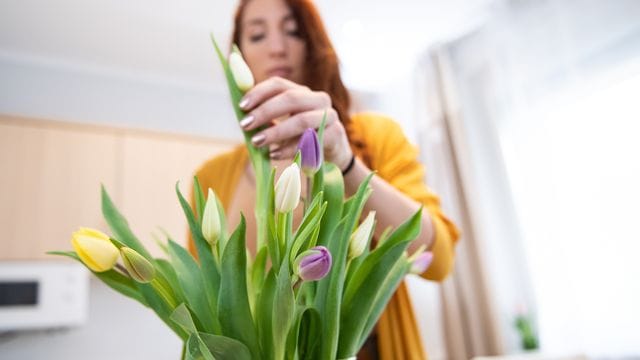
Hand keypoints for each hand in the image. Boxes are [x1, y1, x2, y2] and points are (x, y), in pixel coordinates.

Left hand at [238, 77, 352, 170]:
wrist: (332, 153)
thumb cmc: (300, 137)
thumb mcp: (284, 124)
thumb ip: (266, 117)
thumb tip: (242, 113)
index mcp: (302, 92)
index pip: (278, 84)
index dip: (259, 92)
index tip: (242, 106)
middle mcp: (318, 99)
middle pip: (290, 98)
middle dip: (265, 112)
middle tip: (245, 126)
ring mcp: (329, 115)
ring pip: (300, 120)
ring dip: (275, 132)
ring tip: (257, 142)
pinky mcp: (335, 134)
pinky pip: (309, 142)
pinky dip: (289, 149)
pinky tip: (273, 154)